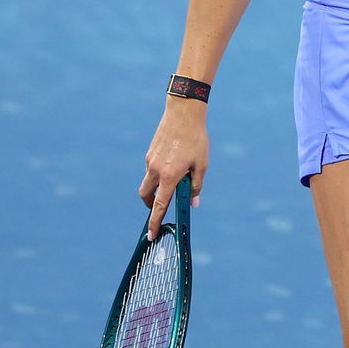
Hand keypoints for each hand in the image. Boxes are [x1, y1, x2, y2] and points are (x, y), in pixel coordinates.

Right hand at [137, 97, 208, 239]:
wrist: (183, 112)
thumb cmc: (196, 139)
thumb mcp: (202, 164)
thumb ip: (196, 186)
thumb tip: (192, 203)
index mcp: (169, 176)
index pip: (159, 205)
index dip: (154, 222)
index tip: (150, 235)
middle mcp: (155, 171)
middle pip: (146, 197)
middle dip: (151, 206)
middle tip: (161, 207)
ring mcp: (150, 161)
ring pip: (147, 183)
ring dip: (155, 188)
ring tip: (175, 180)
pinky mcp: (150, 153)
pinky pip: (151, 170)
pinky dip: (158, 174)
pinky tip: (174, 162)